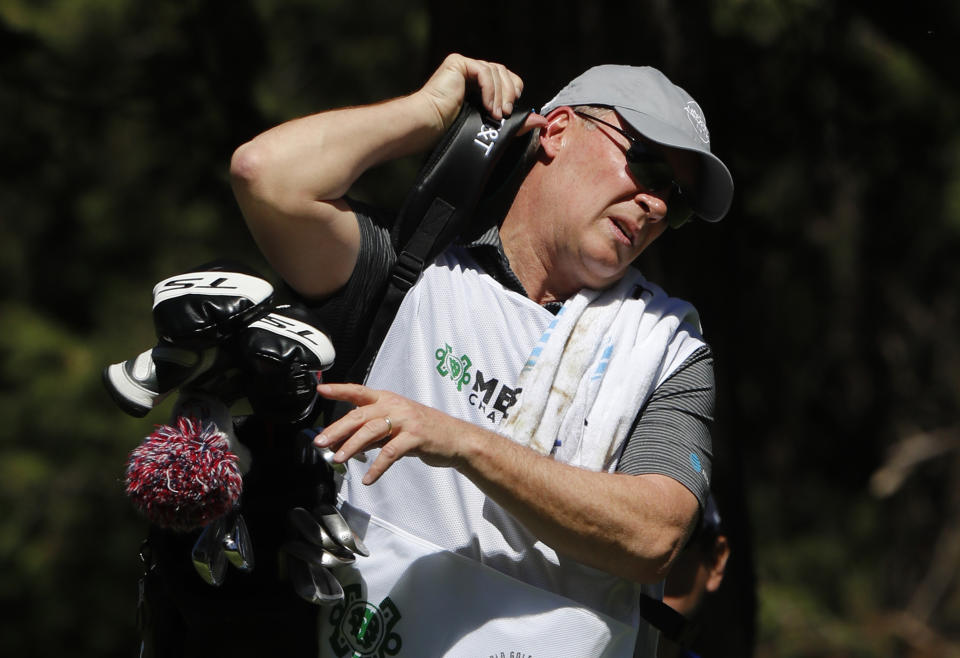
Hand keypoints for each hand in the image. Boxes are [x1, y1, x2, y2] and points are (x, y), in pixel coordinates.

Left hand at [313, 382, 476, 484]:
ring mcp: (406, 420)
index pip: (359, 392)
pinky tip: (368, 478)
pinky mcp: (416, 437)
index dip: (340, 390)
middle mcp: (395, 406)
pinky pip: (391, 452)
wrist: (456, 438)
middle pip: (360, 415)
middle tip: (320, 441)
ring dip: (352, 446)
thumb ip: (371, 433)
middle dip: (338, 428)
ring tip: (337, 458)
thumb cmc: (424, 431)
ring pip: (372, 431)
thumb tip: (344, 444)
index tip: (321, 390)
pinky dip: (377, 467)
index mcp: (388, 399)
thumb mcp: (395, 426)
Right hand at [418, 53, 525, 130]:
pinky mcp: (458, 63)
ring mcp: (464, 66)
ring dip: (500, 94)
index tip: (512, 110)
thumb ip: (516, 123)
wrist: (428, 126)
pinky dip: (490, 89)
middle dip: (509, 93)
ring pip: (496, 71)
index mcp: (478, 87)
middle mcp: (471, 74)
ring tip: (496, 114)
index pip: (505, 80)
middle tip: (505, 113)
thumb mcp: (490, 125)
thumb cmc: (451, 131)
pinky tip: (487, 106)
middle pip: (504, 72)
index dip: (513, 91)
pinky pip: (484, 70)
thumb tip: (543, 122)